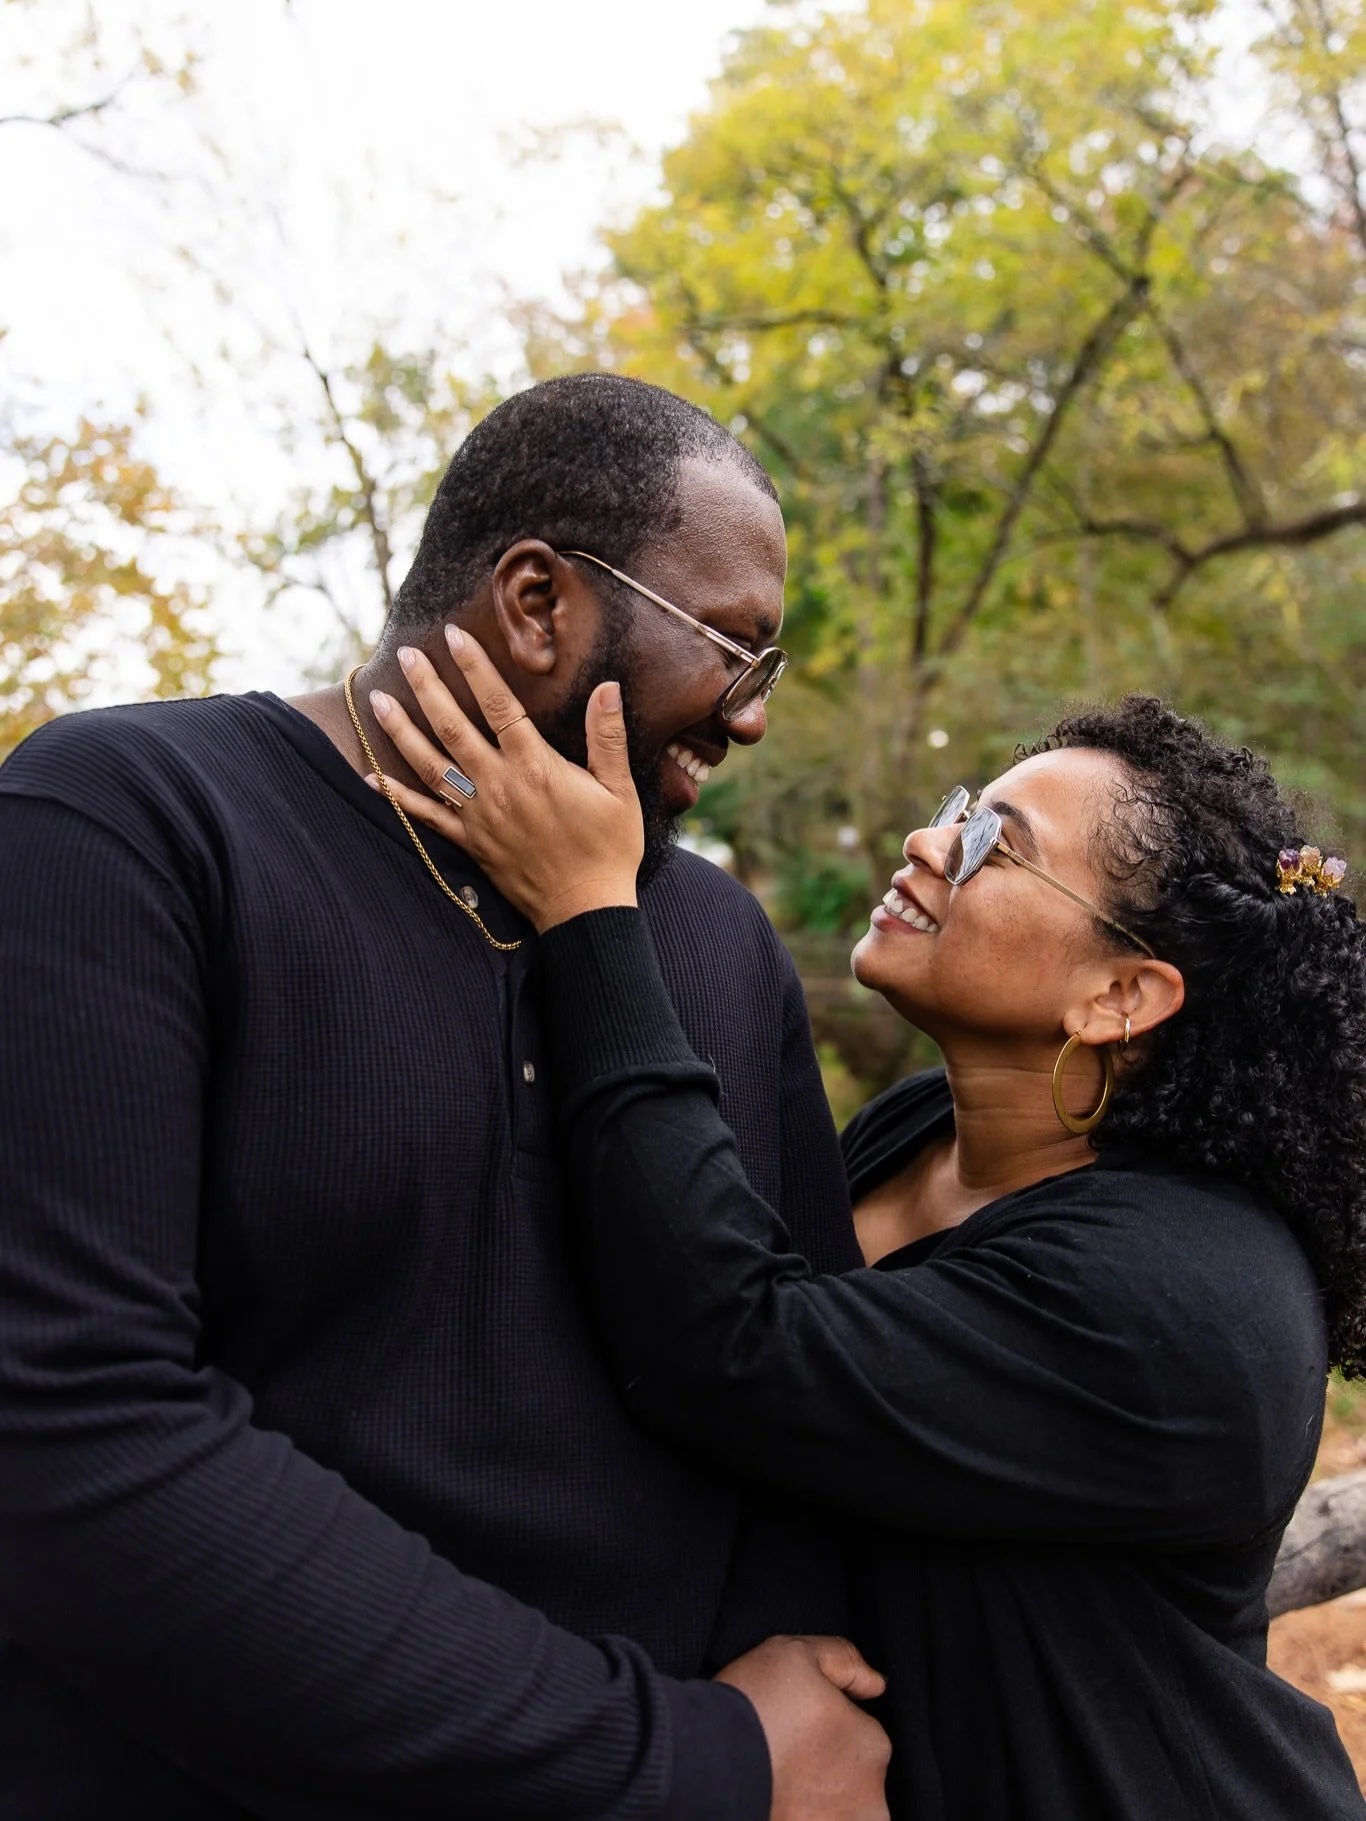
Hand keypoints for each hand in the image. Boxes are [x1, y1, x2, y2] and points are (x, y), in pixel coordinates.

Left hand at [366, 629, 643, 932]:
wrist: (586, 909)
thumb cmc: (609, 848)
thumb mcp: (621, 790)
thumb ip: (607, 737)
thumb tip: (608, 686)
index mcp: (536, 767)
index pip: (500, 706)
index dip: (476, 668)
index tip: (455, 637)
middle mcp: (500, 787)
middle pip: (453, 728)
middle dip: (427, 688)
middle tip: (405, 654)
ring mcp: (479, 816)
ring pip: (431, 766)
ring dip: (401, 732)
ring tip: (378, 701)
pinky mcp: (470, 843)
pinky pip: (426, 817)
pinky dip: (398, 797)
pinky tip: (372, 777)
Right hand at [715, 1635, 890, 1820]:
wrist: (703, 1763)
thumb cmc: (753, 1708)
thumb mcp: (797, 1654)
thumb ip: (843, 1660)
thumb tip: (873, 1683)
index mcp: (871, 1748)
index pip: (863, 1735)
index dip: (830, 1726)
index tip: (800, 1725)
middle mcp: (869, 1802)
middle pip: (854, 1781)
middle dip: (827, 1770)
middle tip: (787, 1754)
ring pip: (835, 1810)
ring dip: (815, 1800)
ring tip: (777, 1780)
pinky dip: (798, 1815)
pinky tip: (774, 1800)